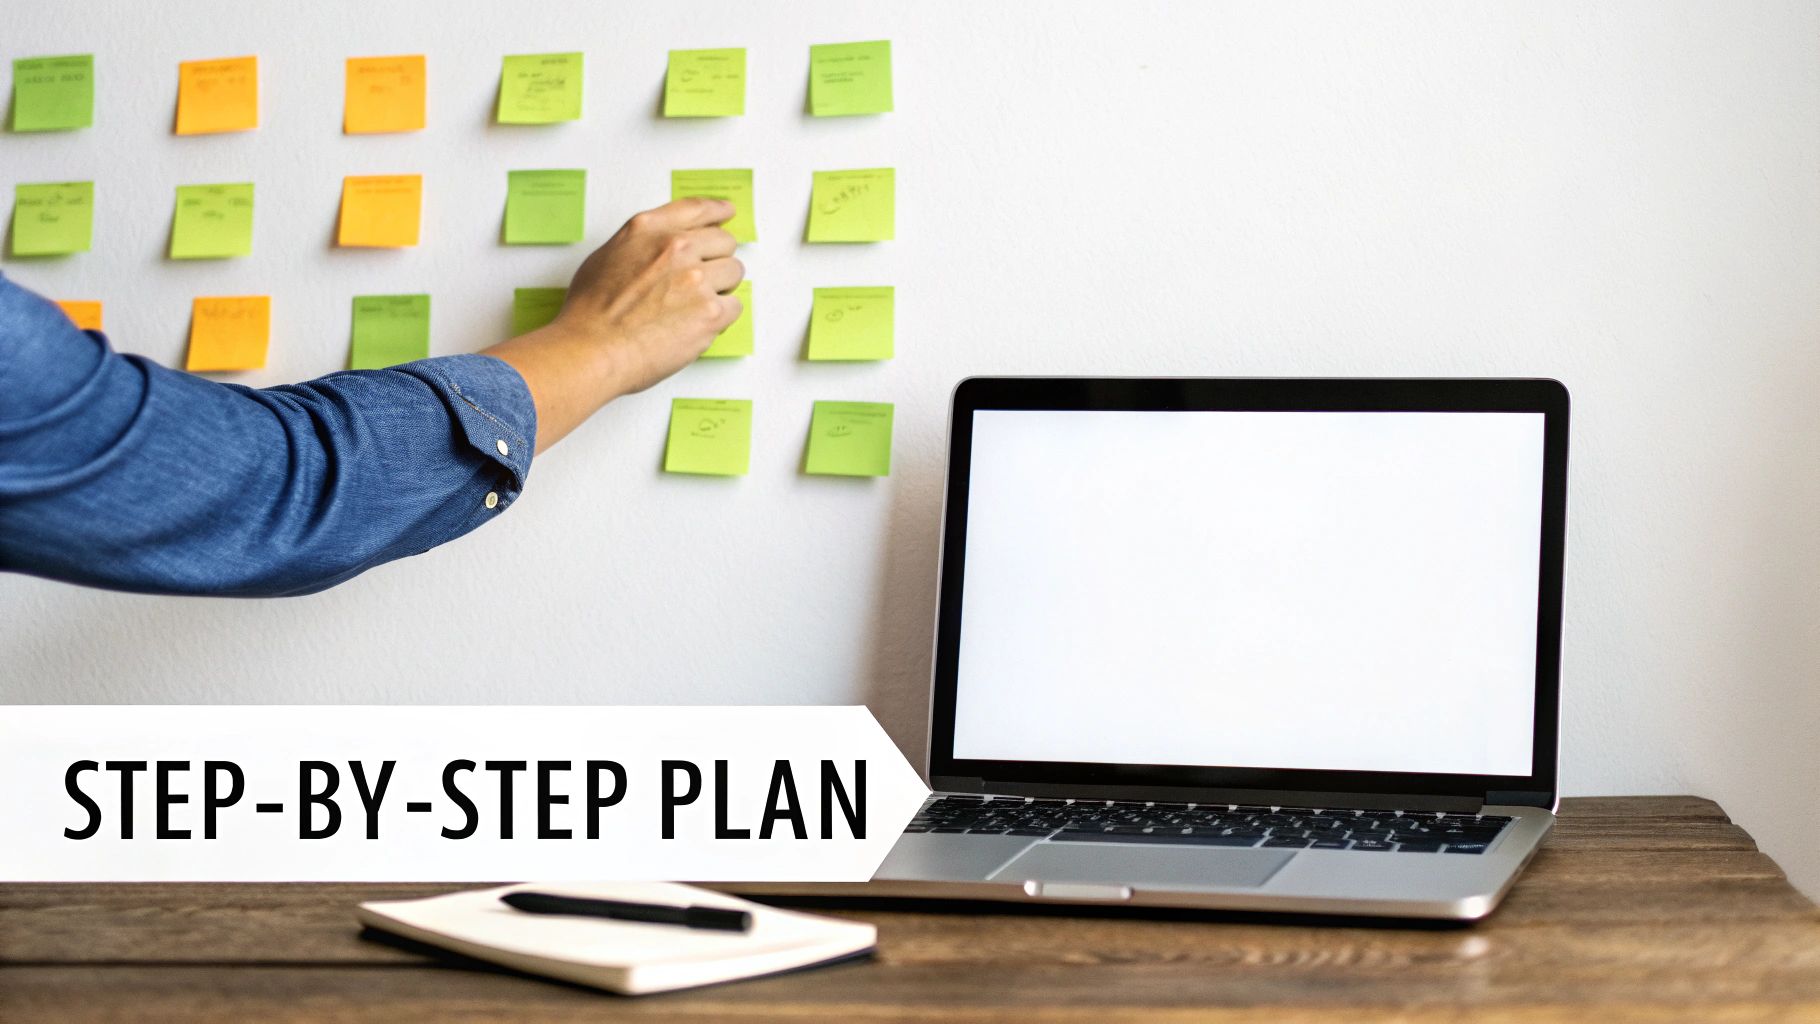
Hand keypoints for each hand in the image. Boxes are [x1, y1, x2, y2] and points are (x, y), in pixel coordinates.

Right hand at [483, 198, 744, 451]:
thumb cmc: (591, 313)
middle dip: (715, 259)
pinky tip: (697, 324)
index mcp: (649, 230)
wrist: (593, 349)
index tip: (726, 213)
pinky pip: (734, 306)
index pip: (695, 208)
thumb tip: (657, 250)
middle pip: (723, 241)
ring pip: (733, 272)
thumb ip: (639, 245)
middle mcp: (676, 248)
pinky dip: (721, 317)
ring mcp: (696, 279)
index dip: (716, 211)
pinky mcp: (710, 311)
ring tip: (695, 306)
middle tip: (702, 279)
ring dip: (721, 287)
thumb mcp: (606, 256)